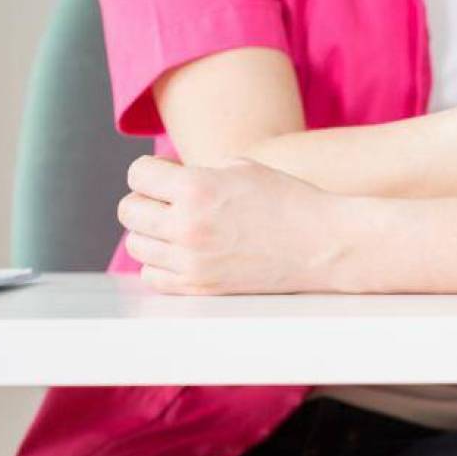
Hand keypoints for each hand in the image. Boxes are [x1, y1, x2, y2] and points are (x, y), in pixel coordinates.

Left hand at [119, 156, 344, 294]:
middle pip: (129, 210)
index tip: (169, 177)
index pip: (138, 175)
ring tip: (180, 229)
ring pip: (136, 245)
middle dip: (148, 201)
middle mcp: (188, 226)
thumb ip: (196, 171)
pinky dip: (161, 264)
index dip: (152, 172)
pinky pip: (153, 276)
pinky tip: (185, 254)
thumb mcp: (243, 168)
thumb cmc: (290, 202)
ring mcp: (192, 261)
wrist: (326, 245)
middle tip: (172, 202)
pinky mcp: (201, 287)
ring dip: (153, 233)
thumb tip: (163, 179)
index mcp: (197, 188)